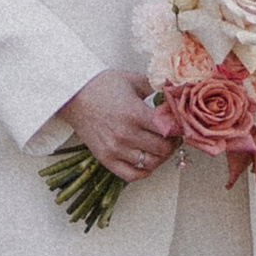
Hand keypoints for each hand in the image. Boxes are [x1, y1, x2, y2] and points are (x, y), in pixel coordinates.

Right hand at [59, 70, 177, 180]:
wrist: (73, 95)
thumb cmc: (102, 85)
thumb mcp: (133, 80)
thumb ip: (156, 87)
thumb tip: (176, 92)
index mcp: (134, 113)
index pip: (168, 129)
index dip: (179, 128)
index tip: (181, 124)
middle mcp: (125, 134)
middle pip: (162, 149)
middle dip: (173, 143)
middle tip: (174, 135)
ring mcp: (115, 149)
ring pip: (150, 164)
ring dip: (161, 157)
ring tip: (162, 147)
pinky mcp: (105, 159)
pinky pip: (132, 175)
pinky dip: (144, 171)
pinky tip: (148, 161)